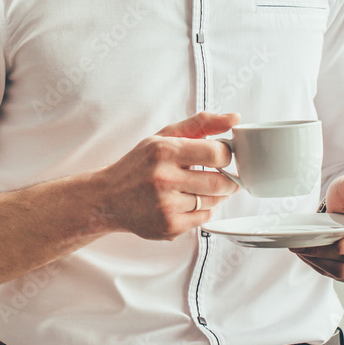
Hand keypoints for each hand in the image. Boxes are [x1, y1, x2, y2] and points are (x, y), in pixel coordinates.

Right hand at [93, 111, 239, 240]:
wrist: (109, 198)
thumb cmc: (139, 164)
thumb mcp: (165, 136)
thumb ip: (201, 124)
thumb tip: (234, 118)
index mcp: (164, 151)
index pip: (216, 152)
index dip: (227, 154)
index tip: (224, 155)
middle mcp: (164, 179)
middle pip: (219, 182)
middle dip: (229, 179)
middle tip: (225, 174)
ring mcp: (166, 206)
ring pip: (213, 202)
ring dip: (217, 194)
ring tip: (204, 186)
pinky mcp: (169, 227)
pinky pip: (203, 218)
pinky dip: (204, 209)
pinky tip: (191, 200)